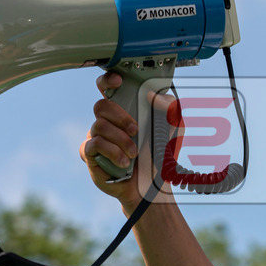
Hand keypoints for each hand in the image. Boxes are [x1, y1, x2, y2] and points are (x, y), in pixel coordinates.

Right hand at [80, 72, 178, 214]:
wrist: (154, 184)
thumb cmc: (161, 153)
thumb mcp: (174, 128)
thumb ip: (169, 107)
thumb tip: (153, 94)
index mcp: (126, 109)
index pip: (108, 87)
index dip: (108, 80)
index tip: (118, 82)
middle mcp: (109, 120)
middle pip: (101, 105)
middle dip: (120, 116)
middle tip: (136, 130)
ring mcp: (97, 136)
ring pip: (99, 125)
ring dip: (121, 139)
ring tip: (134, 153)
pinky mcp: (91, 154)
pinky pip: (94, 144)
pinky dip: (112, 152)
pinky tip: (124, 162)